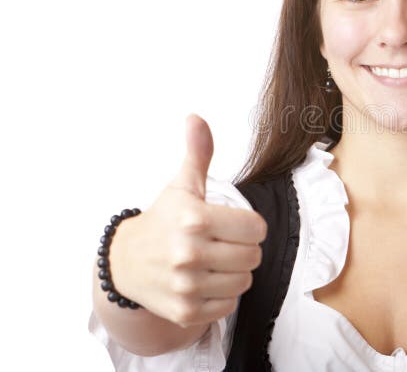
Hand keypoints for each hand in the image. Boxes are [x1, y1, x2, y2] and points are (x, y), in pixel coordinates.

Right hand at [109, 114, 267, 326]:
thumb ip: (198, 153)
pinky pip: (228, 305)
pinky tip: (206, 281)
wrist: (126, 263)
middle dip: (244, 248)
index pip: (256, 228)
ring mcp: (186, 286)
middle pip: (253, 256)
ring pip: (244, 281)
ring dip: (235, 272)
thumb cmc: (163, 221)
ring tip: (216, 261)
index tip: (234, 224)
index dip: (250, 226)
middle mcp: (189, 254)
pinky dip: (223, 295)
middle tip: (224, 243)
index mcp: (195, 219)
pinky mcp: (185, 311)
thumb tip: (196, 119)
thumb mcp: (182, 186)